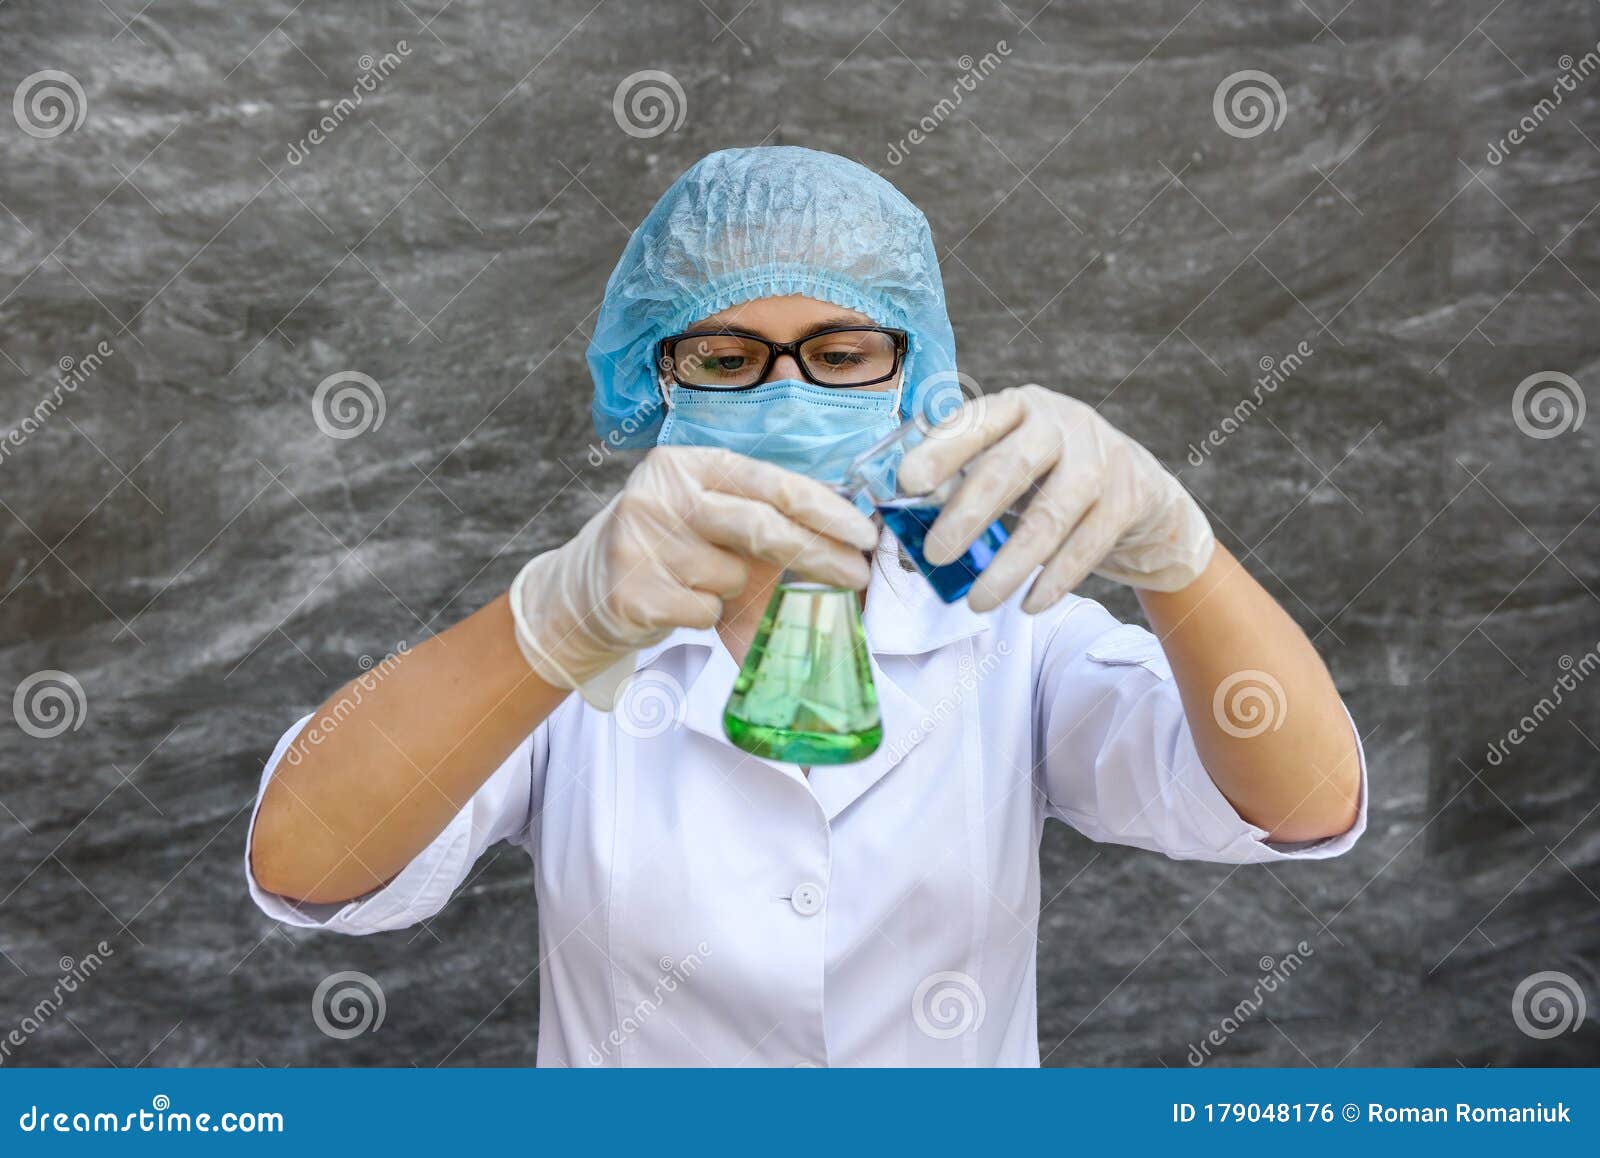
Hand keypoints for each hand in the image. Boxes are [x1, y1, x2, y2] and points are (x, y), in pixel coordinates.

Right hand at [511, 446, 877, 704]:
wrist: (587, 591)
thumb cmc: (672, 550)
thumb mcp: (712, 517)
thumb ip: (766, 518)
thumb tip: (849, 541)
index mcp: (689, 463)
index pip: (772, 482)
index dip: (825, 509)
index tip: (864, 533)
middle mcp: (661, 493)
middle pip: (761, 526)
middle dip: (817, 555)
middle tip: (856, 576)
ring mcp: (641, 541)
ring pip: (733, 577)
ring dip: (736, 589)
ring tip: (701, 581)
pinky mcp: (631, 590)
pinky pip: (705, 611)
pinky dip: (706, 614)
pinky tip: (677, 600)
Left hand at [898, 384, 1213, 612]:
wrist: (1140, 490)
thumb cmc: (1051, 475)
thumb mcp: (1012, 457)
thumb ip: (965, 472)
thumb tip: (903, 505)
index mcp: (1021, 406)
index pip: (977, 420)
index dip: (942, 450)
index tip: (907, 482)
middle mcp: (1063, 424)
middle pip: (1010, 468)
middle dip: (968, 514)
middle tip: (934, 554)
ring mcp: (1101, 459)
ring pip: (1050, 516)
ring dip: (1010, 564)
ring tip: (977, 602)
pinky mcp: (1127, 499)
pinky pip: (1087, 546)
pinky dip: (1055, 580)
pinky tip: (1028, 604)